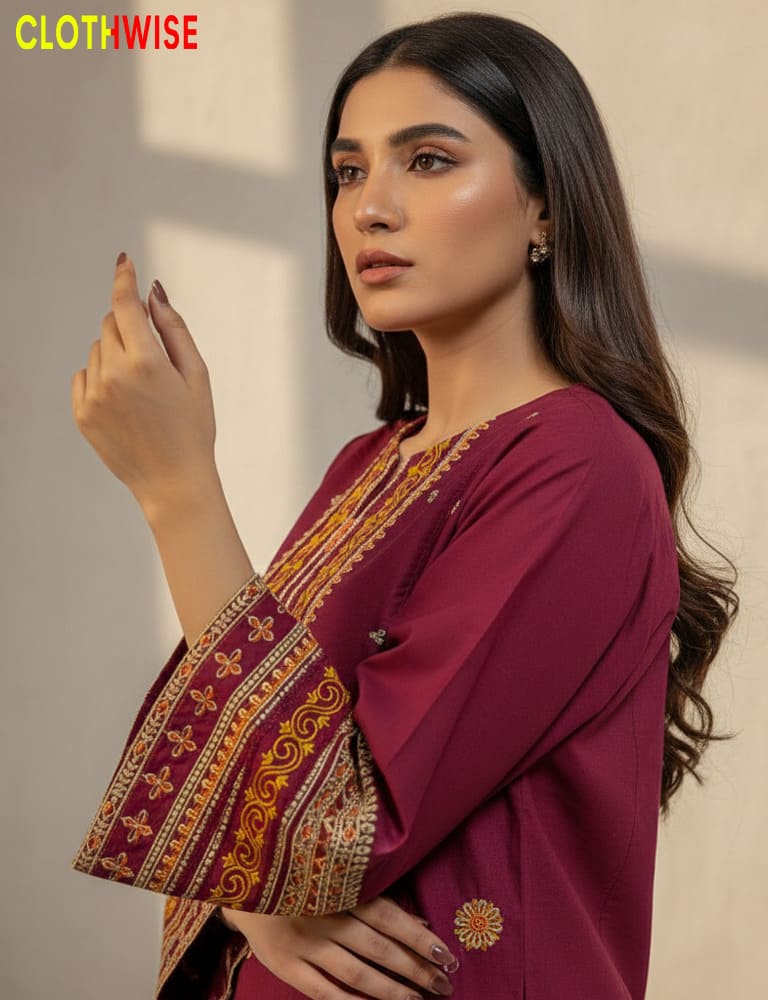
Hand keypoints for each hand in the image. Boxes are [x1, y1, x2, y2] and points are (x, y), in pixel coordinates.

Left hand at [71, 253, 216, 512]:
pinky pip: (84, 376)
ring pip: (97, 351)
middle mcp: (114, 374)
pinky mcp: (82, 413)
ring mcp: (94, 395)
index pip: (125, 304)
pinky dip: (101, 379)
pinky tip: (125, 403)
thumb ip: (174, 329)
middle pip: (110, 325)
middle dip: (129, 329)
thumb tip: (154, 294)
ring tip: (142, 392)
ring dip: (116, 357)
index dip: (124, 278)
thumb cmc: (193, 429)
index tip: (124, 262)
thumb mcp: (197, 376)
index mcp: (147, 362)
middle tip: (153, 362)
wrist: (174, 481)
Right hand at [220, 896, 458, 998]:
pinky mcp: (286, 965)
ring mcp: (304, 943)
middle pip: (379, 949)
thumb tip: (421, 922)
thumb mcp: (338, 875)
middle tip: (444, 984)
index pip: (390, 918)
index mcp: (341, 887)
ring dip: (392, 991)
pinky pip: (324, 992)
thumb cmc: (302, 872)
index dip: (419, 939)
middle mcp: (326, 915)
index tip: (447, 956)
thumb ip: (378, 898)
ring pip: (357, 974)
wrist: (243, 879)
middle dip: (415, 970)